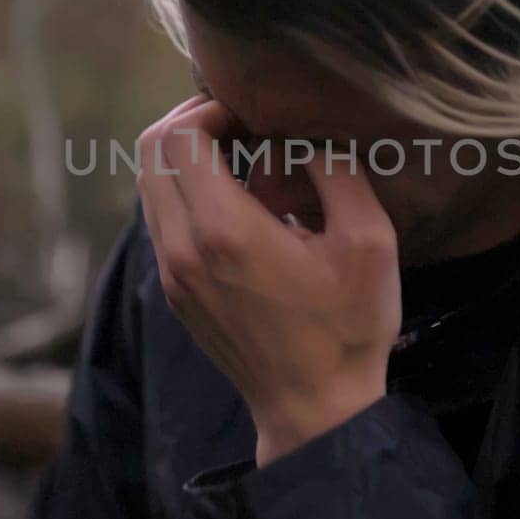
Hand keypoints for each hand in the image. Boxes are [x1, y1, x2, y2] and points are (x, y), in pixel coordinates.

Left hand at [136, 96, 401, 464]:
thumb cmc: (348, 328)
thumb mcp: (369, 241)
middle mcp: (183, 248)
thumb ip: (336, 171)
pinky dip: (185, 194)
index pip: (180, 137)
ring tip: (241, 161)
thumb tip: (304, 138)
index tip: (252, 114)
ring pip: (150, 185)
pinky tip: (236, 204)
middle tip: (241, 125)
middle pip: (151, 153)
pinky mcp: (175, 292)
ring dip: (186, 159)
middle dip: (191, 124)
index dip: (210, 108)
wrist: (315, 410)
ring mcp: (172, 273)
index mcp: (225, 230)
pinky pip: (161, 219)